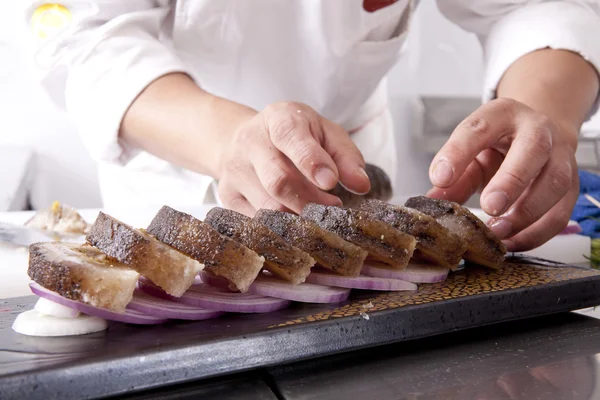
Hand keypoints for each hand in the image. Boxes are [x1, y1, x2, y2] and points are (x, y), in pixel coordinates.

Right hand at [217, 101, 369, 215]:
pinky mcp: (227, 196)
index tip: (331, 182)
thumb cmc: (296, 137)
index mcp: (278, 119)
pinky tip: (293, 222)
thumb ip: (346, 157)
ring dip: (298, 219)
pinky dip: (279, 229)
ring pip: (267, 207)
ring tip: (316, 215)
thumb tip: (361, 185)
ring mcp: (234, 171)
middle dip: (310, 201)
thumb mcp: (325, 134)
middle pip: (278, 181)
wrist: (246, 139)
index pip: (290, 137)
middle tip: (332, 208)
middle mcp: (250, 142)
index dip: (311, 161)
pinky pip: (255, 222)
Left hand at [427, 98, 578, 250]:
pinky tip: (512, 242)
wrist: (539, 135)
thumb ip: (453, 174)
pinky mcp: (571, 186)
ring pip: (554, 183)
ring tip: (497, 230)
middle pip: (532, 149)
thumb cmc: (498, 144)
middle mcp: (537, 130)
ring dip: (526, 212)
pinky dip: (537, 232)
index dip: (458, 152)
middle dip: (511, 180)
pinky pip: (560, 212)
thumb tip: (431, 200)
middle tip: (490, 206)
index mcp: (502, 115)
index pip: (479, 128)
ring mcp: (560, 157)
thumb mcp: (471, 150)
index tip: (440, 178)